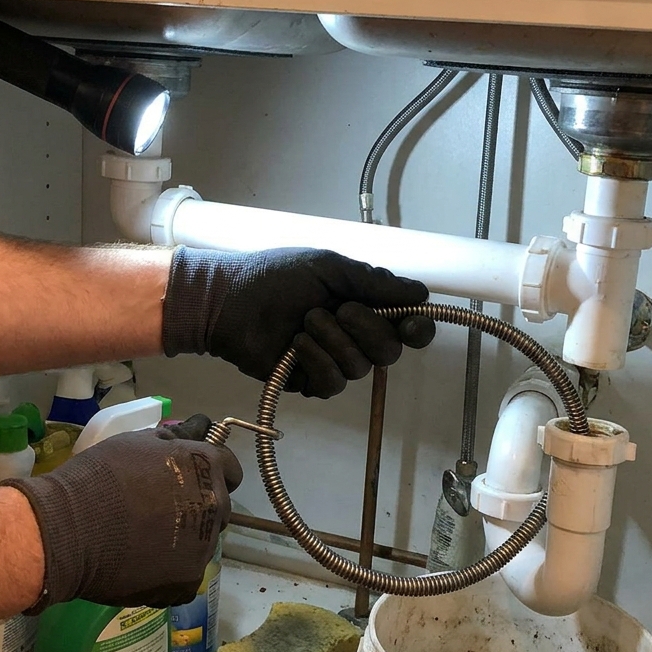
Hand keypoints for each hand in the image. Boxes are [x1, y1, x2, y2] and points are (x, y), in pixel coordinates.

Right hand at [5, 415, 240, 609]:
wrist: (68, 529)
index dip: (209, 474)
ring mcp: (204, 546)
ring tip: (143, 543)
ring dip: (183, 542)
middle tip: (159, 512)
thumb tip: (195, 429)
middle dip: (197, 508)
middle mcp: (215, 505)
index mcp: (206, 466)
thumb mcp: (136, 443)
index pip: (229, 468)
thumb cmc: (98, 477)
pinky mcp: (187, 582)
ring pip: (202, 543)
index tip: (189, 481)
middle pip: (217, 508)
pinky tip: (139, 566)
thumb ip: (173, 440)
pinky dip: (167, 573)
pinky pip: (185, 576)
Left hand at [162, 247, 437, 397]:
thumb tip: (421, 293)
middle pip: (390, 351)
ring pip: (360, 368)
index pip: (407, 326)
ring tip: (304, 322)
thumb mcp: (328, 268)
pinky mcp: (309, 381)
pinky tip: (296, 346)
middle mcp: (354, 335)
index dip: (417, 329)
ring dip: (333, 341)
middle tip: (338, 309)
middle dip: (368, 330)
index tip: (411, 324)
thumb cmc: (276, 276)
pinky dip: (317, 361)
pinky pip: (333, 383)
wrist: (230, 300)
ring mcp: (332, 360)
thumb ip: (373, 282)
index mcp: (364, 306)